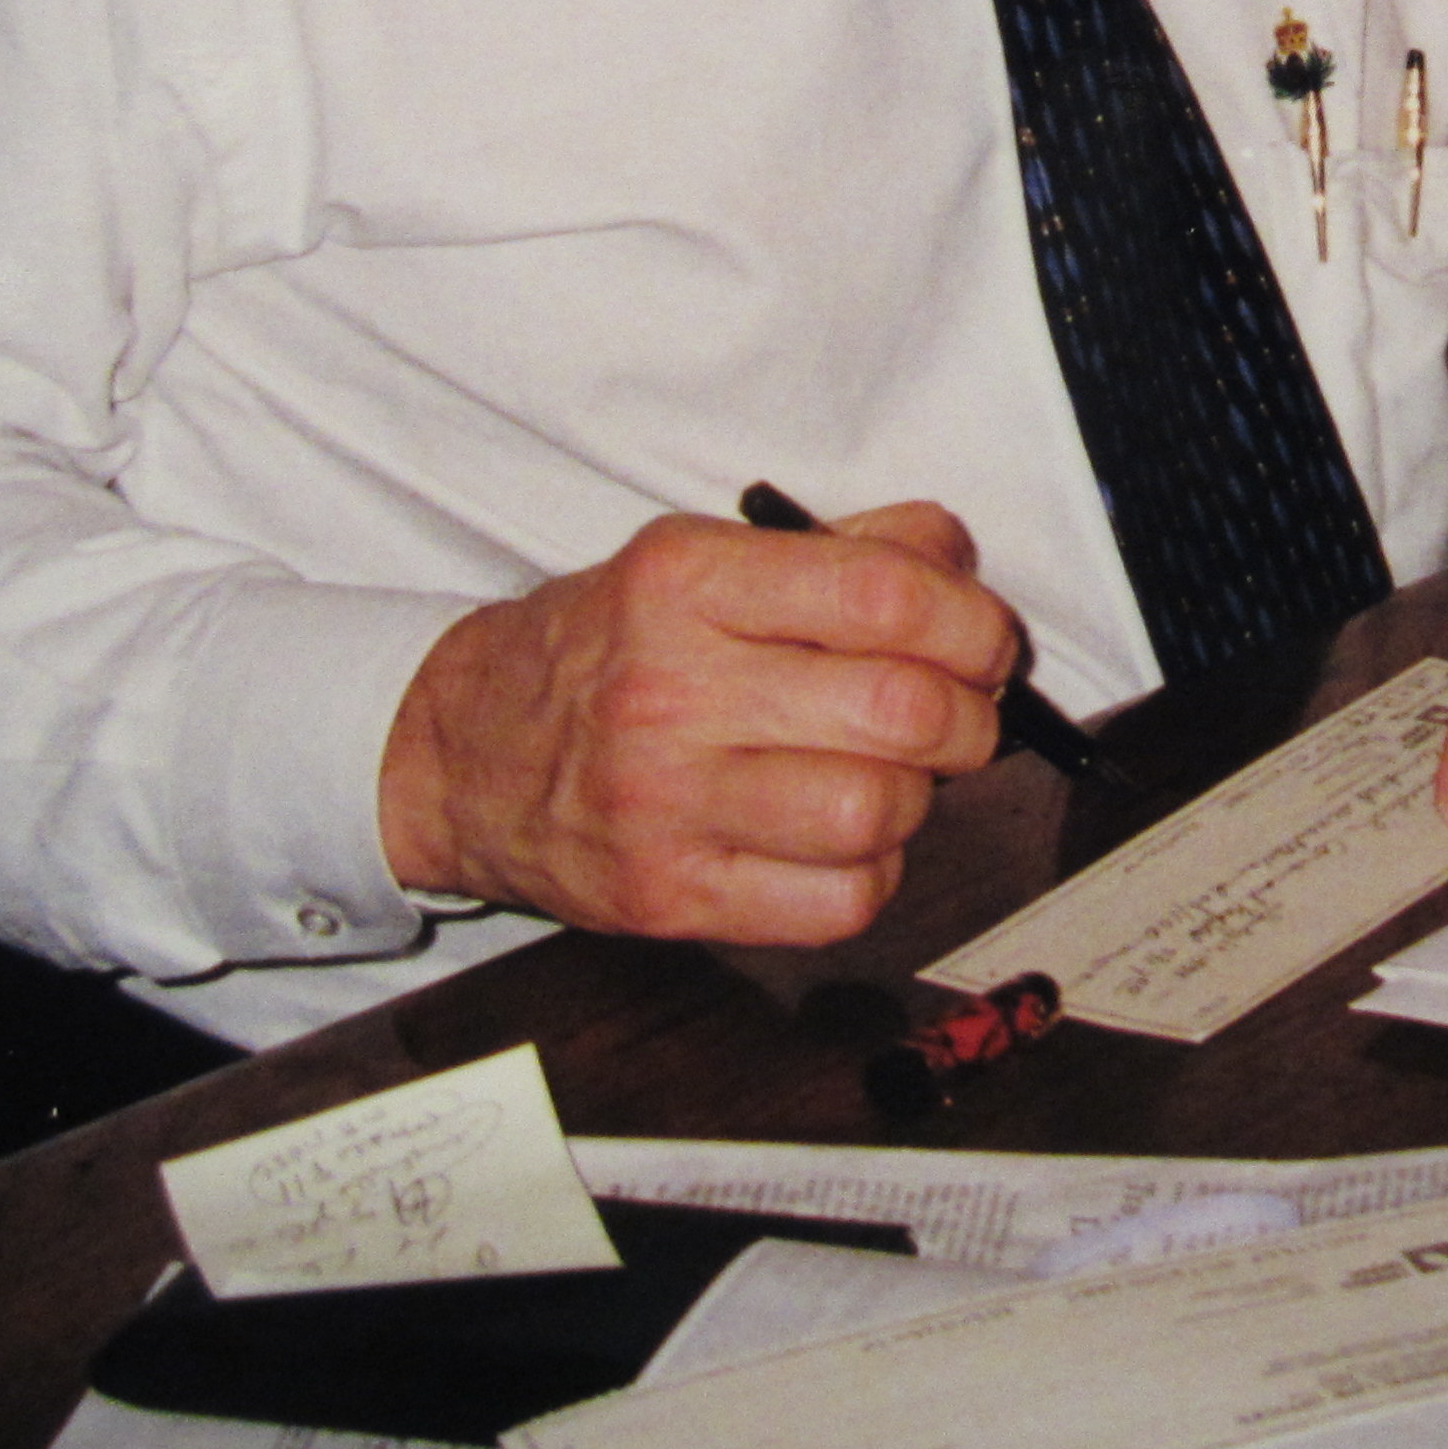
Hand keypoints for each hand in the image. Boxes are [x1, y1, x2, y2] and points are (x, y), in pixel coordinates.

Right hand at [378, 501, 1016, 947]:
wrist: (462, 751)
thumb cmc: (607, 648)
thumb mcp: (702, 557)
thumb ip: (844, 547)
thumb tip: (957, 559)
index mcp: (688, 581)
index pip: (885, 595)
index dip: (971, 622)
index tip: (984, 640)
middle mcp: (671, 688)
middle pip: (900, 710)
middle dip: (968, 716)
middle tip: (959, 713)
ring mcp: (665, 803)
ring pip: (877, 811)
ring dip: (918, 797)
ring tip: (890, 774)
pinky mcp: (668, 896)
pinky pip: (838, 901)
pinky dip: (872, 871)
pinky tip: (843, 838)